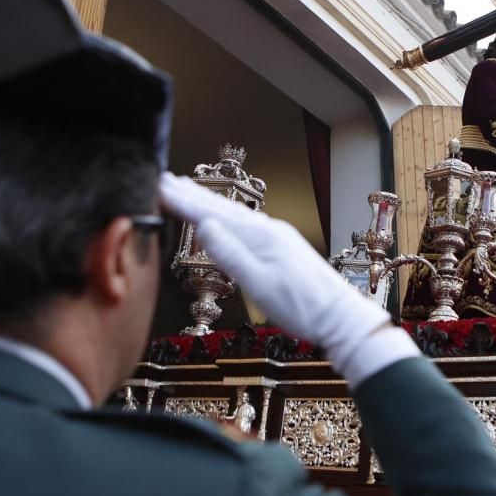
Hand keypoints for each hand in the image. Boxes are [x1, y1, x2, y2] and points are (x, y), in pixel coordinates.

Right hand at [159, 173, 415, 383]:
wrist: (339, 317)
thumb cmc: (302, 307)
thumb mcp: (259, 285)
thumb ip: (230, 255)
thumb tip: (204, 226)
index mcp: (259, 236)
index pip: (212, 214)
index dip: (183, 202)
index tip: (157, 186)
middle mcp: (267, 229)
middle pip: (221, 207)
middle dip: (191, 193)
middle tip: (164, 179)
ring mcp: (276, 236)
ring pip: (233, 213)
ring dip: (207, 200)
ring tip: (187, 188)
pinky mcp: (281, 246)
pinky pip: (244, 222)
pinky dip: (225, 215)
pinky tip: (222, 217)